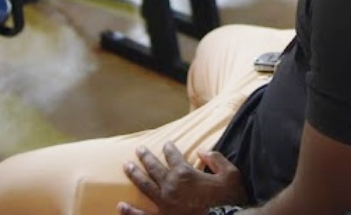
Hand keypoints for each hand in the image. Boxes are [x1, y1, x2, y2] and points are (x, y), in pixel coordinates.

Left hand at [119, 143, 245, 214]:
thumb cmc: (228, 197)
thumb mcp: (229, 173)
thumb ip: (215, 159)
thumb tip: (202, 151)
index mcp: (185, 174)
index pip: (173, 156)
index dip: (169, 148)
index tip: (166, 143)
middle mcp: (171, 186)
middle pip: (154, 168)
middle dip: (146, 157)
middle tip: (139, 149)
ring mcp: (164, 203)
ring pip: (145, 186)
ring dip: (135, 174)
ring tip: (126, 166)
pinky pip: (143, 214)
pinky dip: (130, 211)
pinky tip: (121, 205)